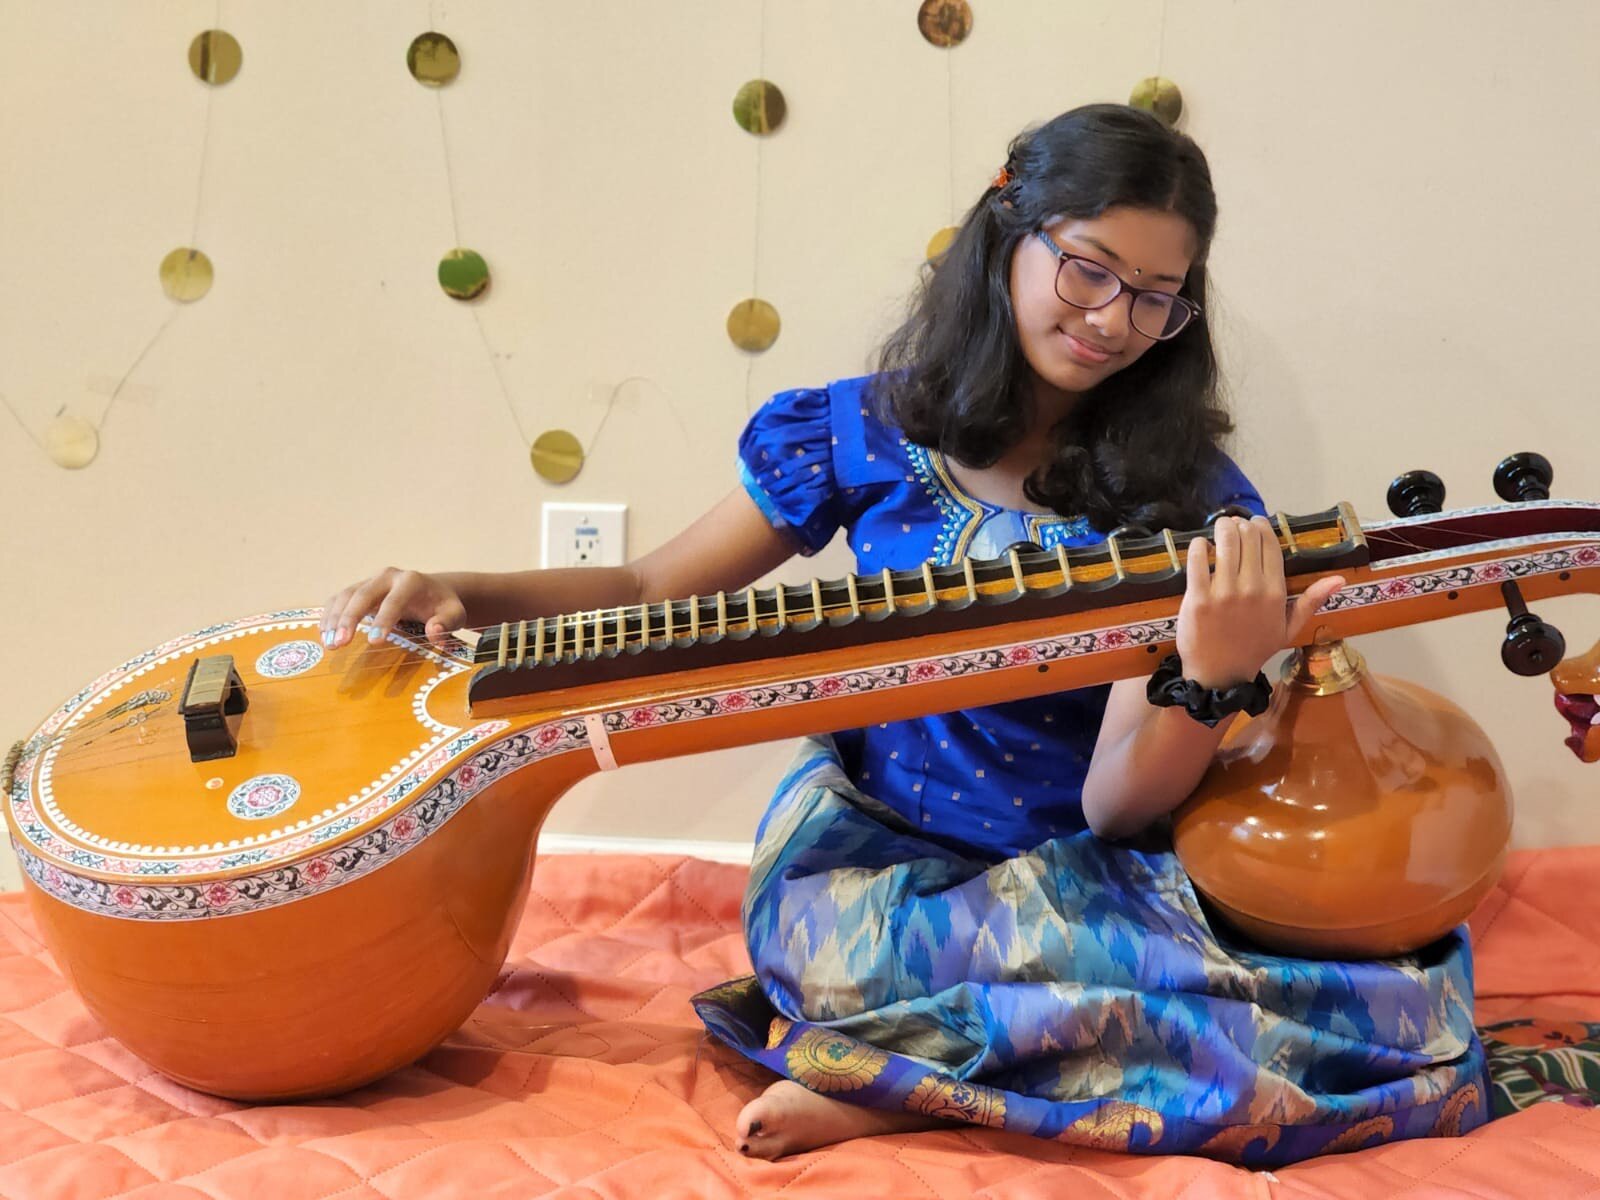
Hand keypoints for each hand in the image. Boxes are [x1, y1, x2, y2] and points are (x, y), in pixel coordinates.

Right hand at [319, 568, 466, 650]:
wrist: (433, 591)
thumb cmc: (443, 606)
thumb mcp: (454, 614)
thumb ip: (446, 623)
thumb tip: (434, 632)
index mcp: (411, 581)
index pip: (395, 600)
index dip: (383, 621)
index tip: (374, 642)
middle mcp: (387, 576)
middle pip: (363, 594)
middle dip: (350, 619)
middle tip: (340, 644)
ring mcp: (370, 580)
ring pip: (346, 595)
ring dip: (334, 619)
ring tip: (329, 644)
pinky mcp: (359, 588)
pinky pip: (339, 599)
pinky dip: (329, 615)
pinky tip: (324, 634)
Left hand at [1175, 516, 1344, 687]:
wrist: (1220, 674)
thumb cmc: (1254, 649)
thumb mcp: (1288, 629)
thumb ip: (1311, 601)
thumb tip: (1340, 580)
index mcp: (1275, 592)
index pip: (1270, 544)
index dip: (1260, 527)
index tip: (1253, 524)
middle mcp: (1252, 589)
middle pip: (1248, 537)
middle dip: (1240, 524)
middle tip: (1233, 525)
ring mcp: (1223, 593)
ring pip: (1225, 542)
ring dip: (1222, 528)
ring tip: (1220, 528)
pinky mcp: (1198, 598)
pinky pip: (1198, 559)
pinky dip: (1199, 546)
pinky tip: (1202, 546)